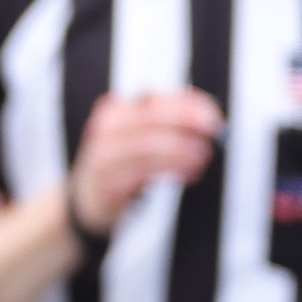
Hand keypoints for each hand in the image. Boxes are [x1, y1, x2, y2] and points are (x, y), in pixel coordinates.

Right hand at [70, 89, 223, 236]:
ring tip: (203, 157)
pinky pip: (144, 172)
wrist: (88, 202)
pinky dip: (173, 170)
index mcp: (115, 111)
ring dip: (182, 150)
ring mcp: (103, 156)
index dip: (187, 105)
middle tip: (213, 132)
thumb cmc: (123, 166)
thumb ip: (169, 124)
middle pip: (150, 118)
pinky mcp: (107, 183)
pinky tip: (190, 173)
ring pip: (149, 145)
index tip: (213, 116)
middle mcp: (105, 129)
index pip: (154, 99)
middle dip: (186, 122)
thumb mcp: (140, 138)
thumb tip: (208, 118)